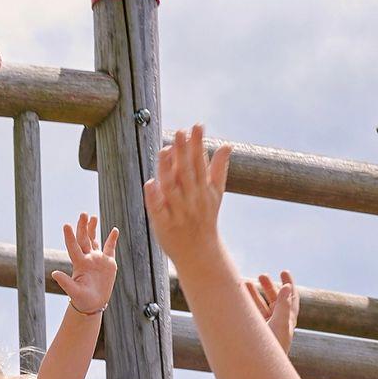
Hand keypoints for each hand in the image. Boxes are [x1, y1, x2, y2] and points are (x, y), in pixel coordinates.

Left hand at [51, 214, 118, 315]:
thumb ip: (65, 282)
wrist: (93, 304)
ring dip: (93, 229)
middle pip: (84, 239)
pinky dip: (112, 239)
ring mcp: (97, 259)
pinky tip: (114, 230)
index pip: (73, 247)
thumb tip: (54, 273)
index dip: (70, 237)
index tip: (66, 225)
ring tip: (93, 217)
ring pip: (95, 240)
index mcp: (79, 263)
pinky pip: (110, 248)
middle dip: (83, 226)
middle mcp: (87, 258)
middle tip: (83, 213)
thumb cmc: (81, 299)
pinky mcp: (108, 263)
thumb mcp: (74, 292)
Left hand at [143, 125, 231, 265]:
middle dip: (184, 152)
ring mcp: (178, 212)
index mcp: (204, 189)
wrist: (200, 253)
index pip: (200, 163)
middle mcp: (192, 199)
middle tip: (180, 131)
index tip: (197, 125)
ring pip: (172, 188)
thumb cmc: (206, 219)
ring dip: (167, 169)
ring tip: (164, 150)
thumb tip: (227, 144)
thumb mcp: (215, 194)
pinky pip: (159, 209)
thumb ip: (219, 168)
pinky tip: (150, 182)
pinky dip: (154, 197)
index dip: (198, 144)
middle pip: (187, 172)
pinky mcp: (164, 224)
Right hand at [244, 270, 298, 351]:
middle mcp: (278, 323)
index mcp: (288, 320)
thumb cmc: (274, 348)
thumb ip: (283, 305)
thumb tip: (287, 287)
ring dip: (254, 294)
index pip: (291, 298)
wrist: (261, 368)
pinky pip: (252, 314)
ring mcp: (265, 327)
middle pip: (275, 300)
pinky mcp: (254, 332)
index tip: (284, 271)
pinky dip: (247, 305)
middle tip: (262, 276)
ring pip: (260, 306)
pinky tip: (239, 298)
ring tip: (246, 283)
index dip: (289, 284)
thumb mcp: (280, 323)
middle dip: (269, 287)